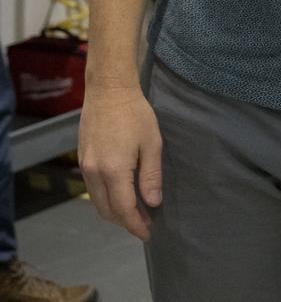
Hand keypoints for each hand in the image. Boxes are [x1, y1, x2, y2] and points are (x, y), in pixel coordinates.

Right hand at [79, 85, 163, 240]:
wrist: (108, 91)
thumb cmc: (135, 114)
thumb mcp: (152, 144)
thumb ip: (151, 176)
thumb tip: (153, 203)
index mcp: (114, 171)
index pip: (124, 209)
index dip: (136, 224)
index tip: (148, 233)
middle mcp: (94, 173)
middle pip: (107, 210)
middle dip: (125, 222)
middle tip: (144, 225)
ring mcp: (85, 167)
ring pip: (97, 201)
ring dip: (114, 211)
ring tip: (135, 212)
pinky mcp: (82, 160)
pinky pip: (93, 189)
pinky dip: (106, 198)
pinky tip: (121, 194)